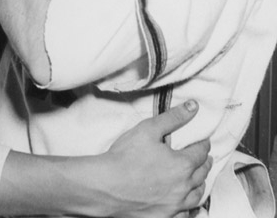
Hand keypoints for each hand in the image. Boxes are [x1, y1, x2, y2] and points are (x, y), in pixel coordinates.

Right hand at [89, 100, 210, 217]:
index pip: (200, 153)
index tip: (204, 141)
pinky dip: (189, 207)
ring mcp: (174, 205)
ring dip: (200, 185)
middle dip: (205, 164)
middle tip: (206, 158)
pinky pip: (184, 214)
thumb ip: (173, 117)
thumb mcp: (149, 129)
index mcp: (182, 165)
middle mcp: (182, 187)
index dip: (203, 145)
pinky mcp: (163, 217)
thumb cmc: (125, 157)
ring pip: (196, 196)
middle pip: (201, 174)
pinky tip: (187, 204)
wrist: (107, 186)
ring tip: (200, 179)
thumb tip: (193, 107)